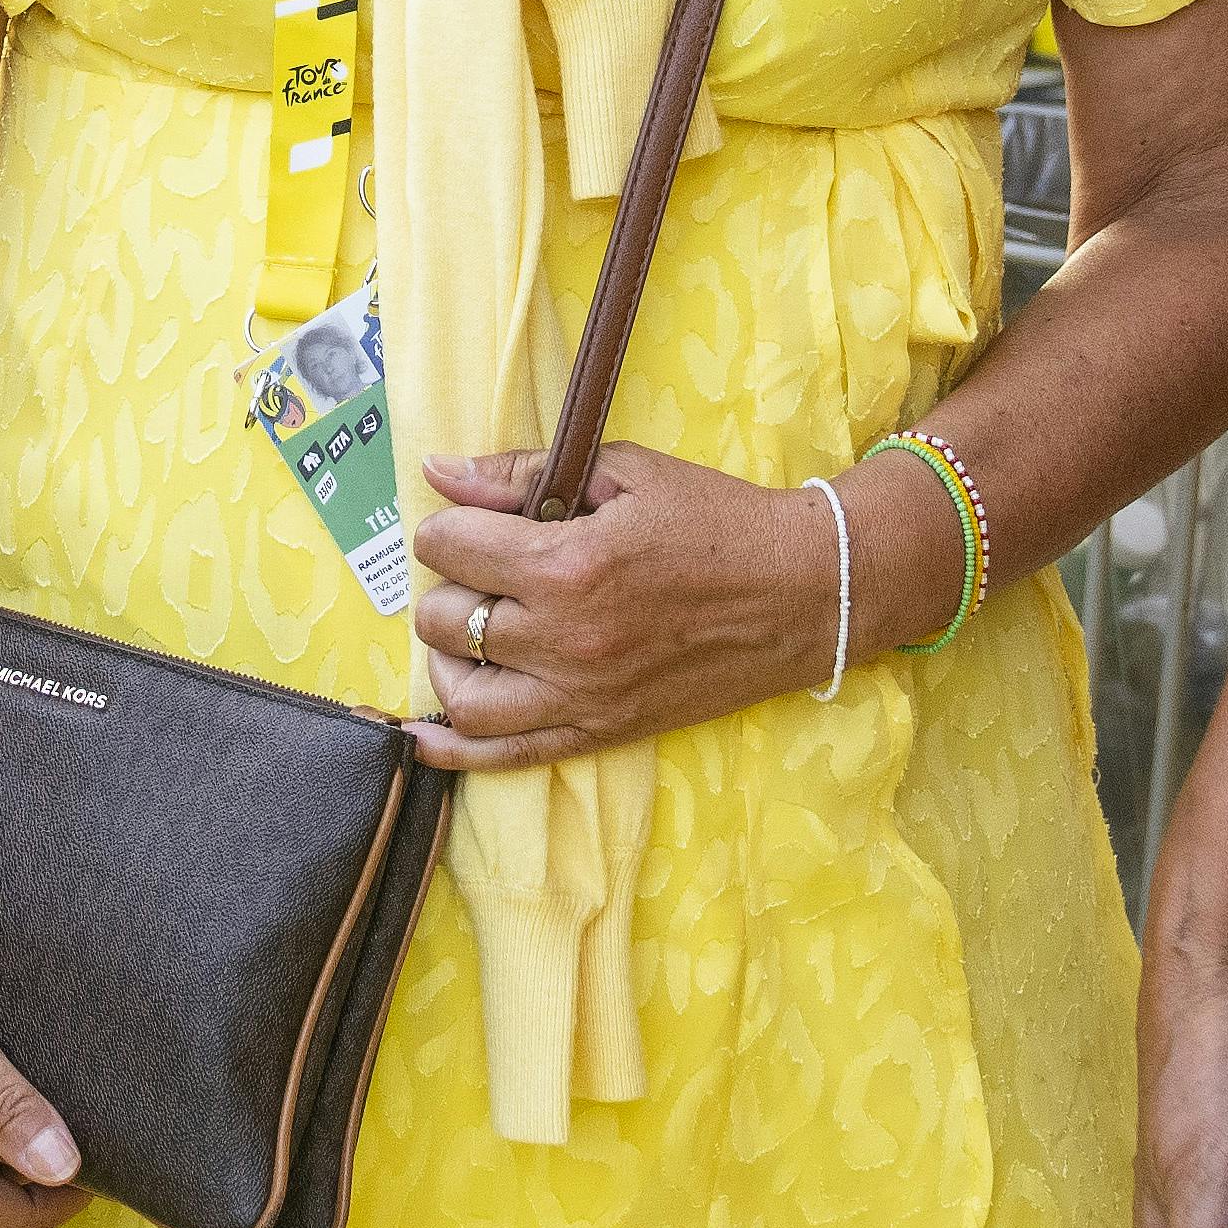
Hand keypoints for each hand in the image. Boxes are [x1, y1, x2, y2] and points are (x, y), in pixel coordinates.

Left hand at [406, 439, 864, 768]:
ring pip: (462, 695)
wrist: (803, 591)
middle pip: (447, 619)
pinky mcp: (601, 732)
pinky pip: (504, 756)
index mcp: (568, 564)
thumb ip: (523, 473)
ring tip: (474, 633)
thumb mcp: (624, 471)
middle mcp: (565, 639)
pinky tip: (425, 736)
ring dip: (450, 658)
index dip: (450, 526)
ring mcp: (582, 696)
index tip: (472, 522)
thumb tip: (440, 471)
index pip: (450, 547)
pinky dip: (454, 750)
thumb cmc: (717, 520)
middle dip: (452, 586)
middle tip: (484, 570)